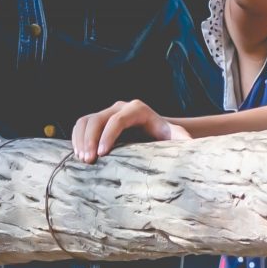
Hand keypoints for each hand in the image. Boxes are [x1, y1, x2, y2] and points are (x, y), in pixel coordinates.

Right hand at [71, 100, 189, 161]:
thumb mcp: (177, 138)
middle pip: (98, 119)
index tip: (102, 154)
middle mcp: (120, 107)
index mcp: (138, 109)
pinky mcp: (97, 120)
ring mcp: (106, 112)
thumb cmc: (166, 138)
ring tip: (81, 160)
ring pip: (86, 120)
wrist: (157, 133)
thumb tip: (191, 145)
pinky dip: (76, 138)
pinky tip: (77, 154)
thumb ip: (183, 140)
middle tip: (88, 161)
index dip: (108, 135)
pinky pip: (81, 125)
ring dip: (80, 139)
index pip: (118, 119)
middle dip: (91, 139)